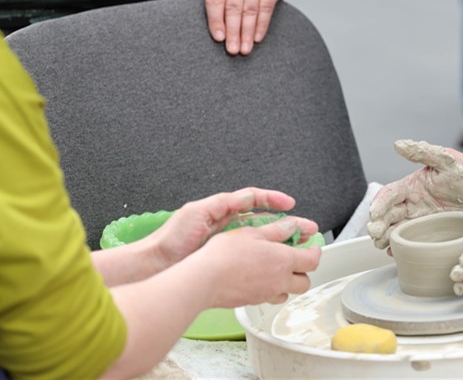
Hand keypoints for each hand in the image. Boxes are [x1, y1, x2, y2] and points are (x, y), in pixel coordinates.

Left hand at [148, 187, 313, 268]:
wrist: (156, 264)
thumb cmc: (171, 238)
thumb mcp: (198, 211)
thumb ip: (224, 203)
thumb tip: (247, 198)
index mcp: (222, 209)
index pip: (254, 199)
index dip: (273, 200)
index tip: (290, 204)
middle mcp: (227, 224)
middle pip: (263, 220)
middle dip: (286, 222)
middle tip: (305, 227)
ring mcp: (227, 243)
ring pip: (260, 238)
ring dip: (279, 240)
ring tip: (297, 245)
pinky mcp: (224, 259)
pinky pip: (249, 256)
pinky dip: (264, 258)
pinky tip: (274, 263)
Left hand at [189, 0, 290, 55]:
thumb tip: (179, 13)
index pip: (215, 0)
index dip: (215, 20)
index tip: (218, 38)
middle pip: (234, 7)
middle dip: (233, 31)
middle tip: (231, 50)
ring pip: (251, 10)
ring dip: (247, 32)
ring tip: (244, 50)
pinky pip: (266, 9)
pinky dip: (262, 25)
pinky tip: (257, 38)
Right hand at [193, 215, 321, 307]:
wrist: (204, 280)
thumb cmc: (225, 255)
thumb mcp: (253, 233)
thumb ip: (277, 230)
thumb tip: (293, 226)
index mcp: (284, 261)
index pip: (312, 260)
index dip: (315, 251)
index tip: (312, 246)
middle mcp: (279, 281)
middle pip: (305, 282)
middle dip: (304, 270)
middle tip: (297, 259)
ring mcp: (266, 294)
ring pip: (288, 292)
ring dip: (288, 282)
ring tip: (278, 270)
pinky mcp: (253, 301)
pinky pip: (270, 297)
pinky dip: (272, 289)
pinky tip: (260, 279)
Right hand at [367, 140, 462, 249]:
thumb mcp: (445, 159)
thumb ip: (422, 152)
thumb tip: (399, 145)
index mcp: (412, 186)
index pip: (389, 194)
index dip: (379, 203)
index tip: (374, 213)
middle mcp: (412, 204)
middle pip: (387, 215)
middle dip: (378, 224)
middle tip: (375, 233)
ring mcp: (420, 220)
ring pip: (395, 230)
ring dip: (385, 237)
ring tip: (382, 244)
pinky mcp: (430, 233)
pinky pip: (412, 242)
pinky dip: (401, 248)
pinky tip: (395, 252)